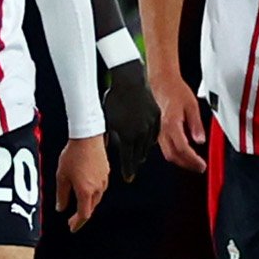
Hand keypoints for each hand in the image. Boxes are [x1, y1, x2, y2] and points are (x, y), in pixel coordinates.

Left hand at [56, 134, 109, 229]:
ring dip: (87, 203)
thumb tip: (61, 207)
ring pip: (96, 198)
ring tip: (78, 203)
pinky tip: (85, 188)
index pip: (84, 214)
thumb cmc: (73, 155)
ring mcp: (103, 180)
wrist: (88, 137)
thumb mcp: (61, 176)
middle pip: (91, 207)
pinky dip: (92, 193)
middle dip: (82, 214)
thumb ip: (61, 194)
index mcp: (86, 191)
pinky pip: (100, 188)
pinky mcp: (106, 172)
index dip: (78, 223)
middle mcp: (97, 188)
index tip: (72, 227)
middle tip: (72, 219)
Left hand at [101, 60, 160, 180]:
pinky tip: (144, 140)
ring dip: (141, 151)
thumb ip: (105, 136)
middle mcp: (141, 133)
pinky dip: (149, 139)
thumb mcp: (106, 120)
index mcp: (128, 136)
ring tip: (136, 154)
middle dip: (134, 162)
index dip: (127, 171)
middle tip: (130, 167)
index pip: (128, 160)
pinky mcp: (157, 117)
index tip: (127, 178)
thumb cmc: (114, 98)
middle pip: (139, 155)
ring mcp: (151, 125)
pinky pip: (154, 134)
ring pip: (148, 146)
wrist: (129, 80)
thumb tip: (101, 147)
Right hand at [152, 70, 208, 172]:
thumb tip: (200, 140)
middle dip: (186, 164)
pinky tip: (183, 151)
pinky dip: (174, 153)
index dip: (192, 160)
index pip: (182, 148)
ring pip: (167, 153)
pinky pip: (164, 146)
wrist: (161, 82)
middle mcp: (161, 129)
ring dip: (180, 160)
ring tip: (193, 161)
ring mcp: (157, 131)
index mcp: (171, 123)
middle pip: (172, 155)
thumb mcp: (192, 105)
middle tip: (199, 167)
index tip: (201, 165)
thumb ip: (196, 124)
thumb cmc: (175, 90)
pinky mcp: (156, 130)